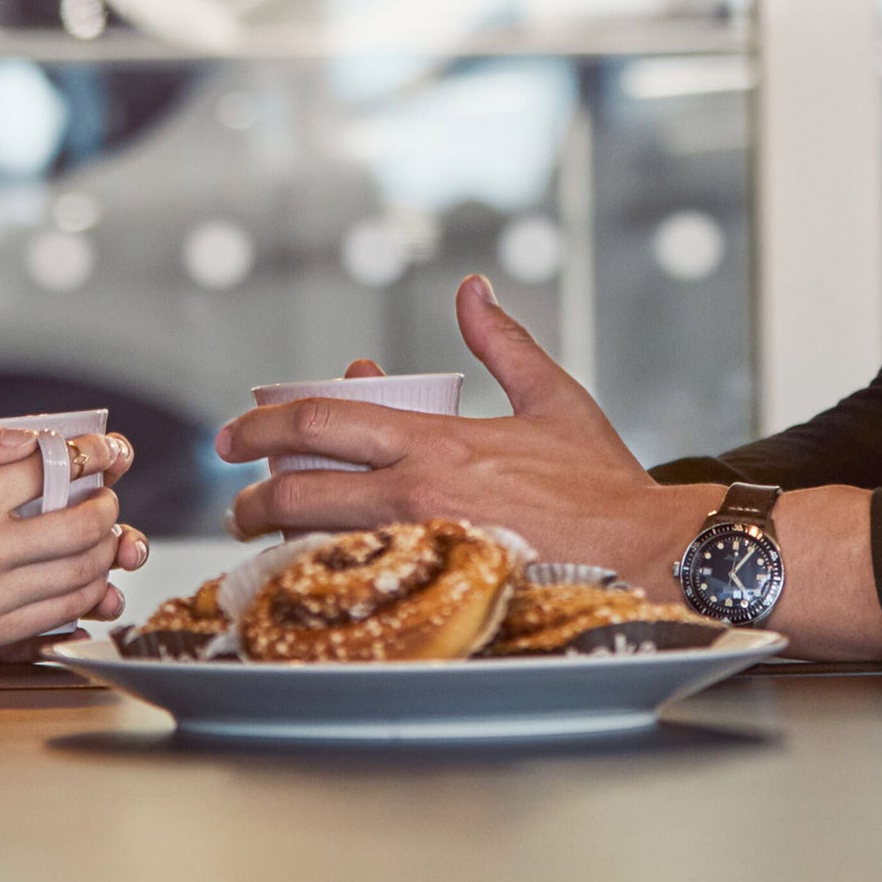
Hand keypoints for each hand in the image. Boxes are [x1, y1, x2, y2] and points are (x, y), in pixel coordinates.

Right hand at [0, 421, 147, 653]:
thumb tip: (30, 438)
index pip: (51, 472)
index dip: (89, 454)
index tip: (103, 448)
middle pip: (81, 528)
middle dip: (107, 503)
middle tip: (106, 491)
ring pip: (81, 575)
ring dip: (105, 548)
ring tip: (102, 529)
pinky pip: (61, 615)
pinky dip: (87, 590)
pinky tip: (84, 569)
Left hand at [218, 277, 714, 587]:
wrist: (645, 553)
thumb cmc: (601, 482)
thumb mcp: (553, 396)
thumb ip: (502, 341)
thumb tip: (471, 288)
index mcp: (439, 441)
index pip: (325, 422)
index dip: (266, 423)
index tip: (236, 433)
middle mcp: (420, 496)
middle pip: (302, 490)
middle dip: (253, 495)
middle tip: (238, 499)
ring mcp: (425, 551)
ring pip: (321, 545)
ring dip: (283, 540)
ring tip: (267, 537)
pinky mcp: (438, 593)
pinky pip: (362, 585)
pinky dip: (329, 575)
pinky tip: (315, 577)